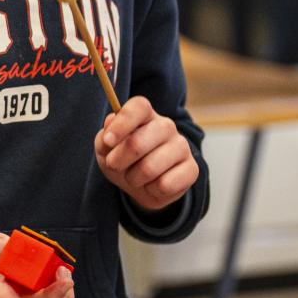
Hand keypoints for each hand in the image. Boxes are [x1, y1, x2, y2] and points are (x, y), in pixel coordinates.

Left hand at [94, 96, 198, 210]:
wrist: (142, 186)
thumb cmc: (122, 160)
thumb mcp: (105, 149)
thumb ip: (105, 136)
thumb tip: (110, 121)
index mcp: (145, 115)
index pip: (139, 106)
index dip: (121, 124)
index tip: (108, 141)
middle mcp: (166, 126)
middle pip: (137, 143)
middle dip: (118, 161)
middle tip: (114, 165)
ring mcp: (182, 147)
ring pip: (149, 168)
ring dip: (133, 178)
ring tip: (135, 176)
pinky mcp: (192, 169)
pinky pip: (165, 185)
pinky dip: (152, 190)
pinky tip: (154, 184)